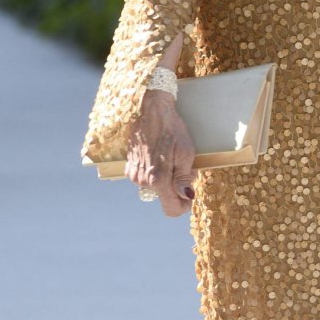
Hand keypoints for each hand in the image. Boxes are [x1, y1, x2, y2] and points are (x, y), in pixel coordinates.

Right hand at [126, 90, 196, 216]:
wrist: (149, 110)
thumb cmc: (171, 130)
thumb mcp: (185, 152)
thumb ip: (184, 178)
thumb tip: (186, 196)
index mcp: (158, 179)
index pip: (171, 209)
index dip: (183, 206)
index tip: (190, 195)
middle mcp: (143, 181)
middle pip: (165, 196)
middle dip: (177, 186)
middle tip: (184, 165)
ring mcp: (134, 175)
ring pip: (155, 187)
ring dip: (166, 178)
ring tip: (171, 157)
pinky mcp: (129, 168)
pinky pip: (146, 178)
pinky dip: (155, 172)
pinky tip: (158, 155)